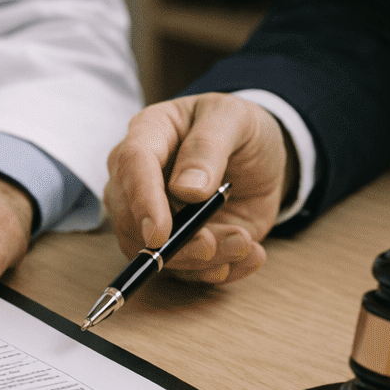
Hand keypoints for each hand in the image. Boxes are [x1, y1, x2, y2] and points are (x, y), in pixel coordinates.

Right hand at [103, 93, 293, 283]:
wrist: (258, 156)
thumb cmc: (238, 127)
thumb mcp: (234, 119)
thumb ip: (209, 147)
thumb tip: (186, 189)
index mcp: (148, 133)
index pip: (132, 165)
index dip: (143, 200)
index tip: (159, 233)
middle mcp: (139, 178)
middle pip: (131, 219)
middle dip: (172, 243)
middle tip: (212, 246)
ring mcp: (154, 214)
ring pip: (154, 252)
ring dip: (200, 261)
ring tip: (244, 243)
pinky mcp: (176, 243)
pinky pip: (185, 270)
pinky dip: (218, 270)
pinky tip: (250, 255)